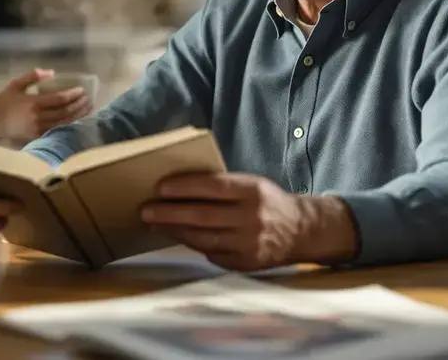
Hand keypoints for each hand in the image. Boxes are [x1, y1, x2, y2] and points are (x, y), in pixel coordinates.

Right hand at [0, 68, 91, 141]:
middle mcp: (38, 117)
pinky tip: (77, 119)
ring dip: (78, 115)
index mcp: (33, 103)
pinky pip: (57, 130)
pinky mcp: (38, 137)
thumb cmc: (3, 103)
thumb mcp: (15, 85)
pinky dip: (69, 124)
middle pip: (65, 111)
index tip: (82, 90)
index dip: (73, 95)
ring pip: (64, 122)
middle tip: (88, 98)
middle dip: (79, 105)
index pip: (59, 99)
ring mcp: (39, 129)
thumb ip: (32, 77)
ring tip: (88, 108)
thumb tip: (51, 72)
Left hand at [140, 172, 356, 271]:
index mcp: (253, 191)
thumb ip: (222, 186)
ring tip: (154, 224)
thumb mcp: (252, 184)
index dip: (184, 187)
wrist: (301, 231)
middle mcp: (252, 217)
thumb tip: (179, 186)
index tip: (160, 188)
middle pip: (203, 215)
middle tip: (146, 210)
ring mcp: (249, 243)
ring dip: (174, 231)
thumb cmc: (267, 202)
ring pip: (203, 238)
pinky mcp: (245, 262)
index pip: (213, 186)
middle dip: (170, 213)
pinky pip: (211, 253)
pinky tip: (176, 236)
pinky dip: (192, 244)